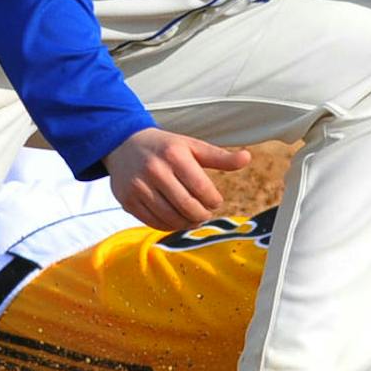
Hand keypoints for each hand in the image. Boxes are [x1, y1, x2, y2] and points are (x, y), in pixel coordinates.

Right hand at [104, 127, 251, 230]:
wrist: (123, 144)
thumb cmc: (165, 147)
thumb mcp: (192, 146)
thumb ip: (220, 156)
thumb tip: (247, 158)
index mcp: (174, 155)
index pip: (202, 189)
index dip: (214, 201)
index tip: (215, 201)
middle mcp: (155, 170)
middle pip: (187, 207)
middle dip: (202, 215)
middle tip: (205, 213)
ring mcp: (139, 187)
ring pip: (171, 218)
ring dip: (187, 223)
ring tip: (193, 217)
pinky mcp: (127, 201)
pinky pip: (154, 222)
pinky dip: (169, 226)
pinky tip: (176, 219)